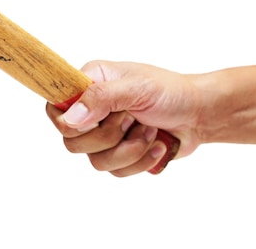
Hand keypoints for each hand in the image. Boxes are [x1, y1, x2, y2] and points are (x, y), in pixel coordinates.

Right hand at [46, 60, 203, 176]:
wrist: (200, 115)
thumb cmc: (171, 92)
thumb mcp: (137, 88)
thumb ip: (101, 99)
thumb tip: (70, 118)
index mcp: (89, 84)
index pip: (55, 107)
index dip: (68, 121)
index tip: (94, 120)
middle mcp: (92, 109)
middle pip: (72, 141)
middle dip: (109, 137)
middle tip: (132, 119)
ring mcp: (104, 134)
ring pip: (95, 161)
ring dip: (130, 150)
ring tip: (150, 131)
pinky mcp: (119, 154)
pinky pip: (115, 171)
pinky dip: (140, 161)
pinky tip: (156, 144)